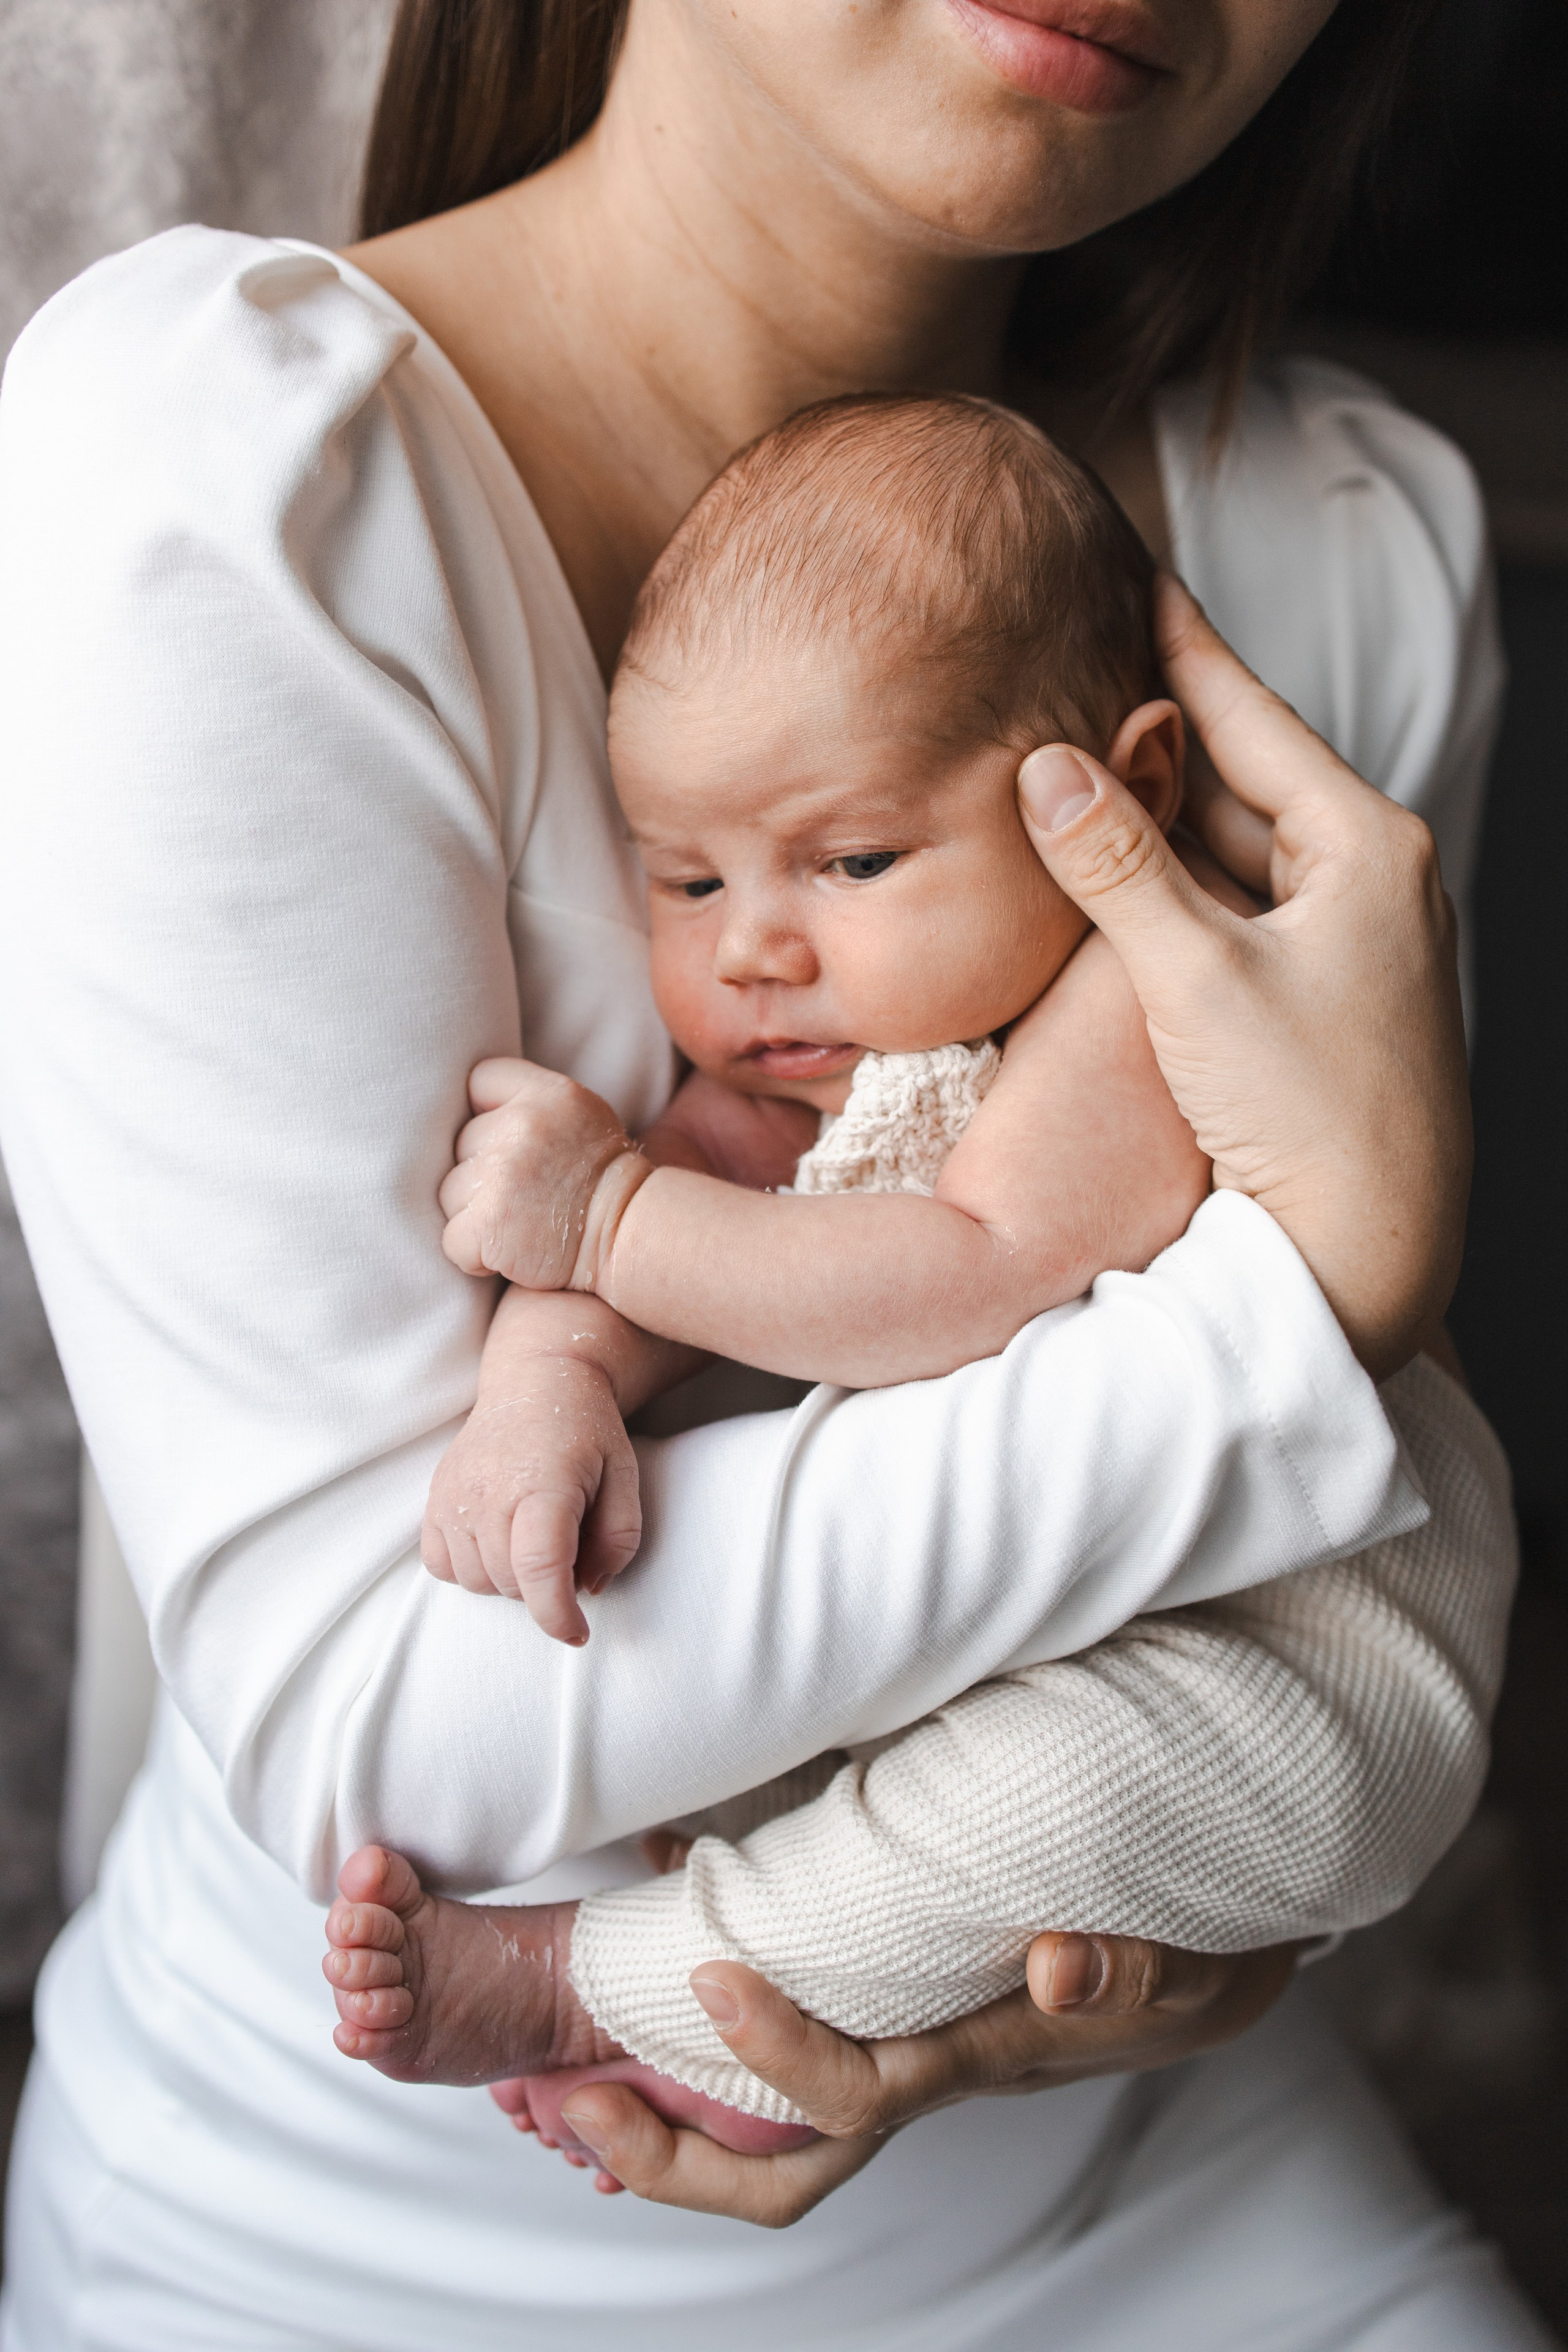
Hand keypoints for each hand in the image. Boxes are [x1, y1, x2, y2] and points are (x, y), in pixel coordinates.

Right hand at [421, 1354, 640, 1642]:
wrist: (536, 1380)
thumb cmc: (586, 1431)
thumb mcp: (624, 1478)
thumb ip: (617, 1540)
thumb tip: (587, 1589)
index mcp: (543, 1485)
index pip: (540, 1569)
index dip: (558, 1615)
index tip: (577, 1634)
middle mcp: (489, 1491)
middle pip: (511, 1584)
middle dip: (545, 1587)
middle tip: (567, 1546)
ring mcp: (453, 1495)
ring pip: (476, 1583)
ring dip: (509, 1579)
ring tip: (532, 1536)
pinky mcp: (433, 1498)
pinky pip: (442, 1566)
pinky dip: (470, 1568)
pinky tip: (497, 1539)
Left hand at [439, 1056, 651, 1288]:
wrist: (629, 1238)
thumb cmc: (603, 1185)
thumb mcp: (582, 1118)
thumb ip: (531, 1104)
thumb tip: (471, 1111)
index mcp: (548, 1094)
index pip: (480, 1080)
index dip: (484, 1112)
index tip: (506, 1141)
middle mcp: (522, 1126)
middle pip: (462, 1143)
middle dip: (483, 1172)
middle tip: (525, 1194)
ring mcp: (502, 1175)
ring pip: (451, 1192)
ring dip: (475, 1214)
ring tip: (520, 1223)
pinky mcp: (487, 1223)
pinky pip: (452, 1239)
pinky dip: (473, 1255)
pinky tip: (509, 1252)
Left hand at [548, 1932, 1293, 2224]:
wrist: (1207, 1966)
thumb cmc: (1181, 1953)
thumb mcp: (1173, 1959)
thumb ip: (1115, 1967)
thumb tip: (1051, 1960)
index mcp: (973, 2057)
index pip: (858, 2093)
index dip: (778, 2055)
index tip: (713, 1981)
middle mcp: (922, 2072)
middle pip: (787, 2166)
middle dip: (673, 2162)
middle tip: (572, 2106)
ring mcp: (903, 2055)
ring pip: (773, 2128)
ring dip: (672, 2117)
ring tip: (575, 2073)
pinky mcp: (894, 2015)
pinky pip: (784, 2047)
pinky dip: (711, 2030)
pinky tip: (663, 1931)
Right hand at [1015, 576, 1469, 1379]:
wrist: (1369, 1253)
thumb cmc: (1309, 1115)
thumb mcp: (1194, 978)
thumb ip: (1116, 867)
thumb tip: (1043, 767)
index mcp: (1366, 849)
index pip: (1253, 715)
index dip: (1182, 643)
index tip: (1134, 573)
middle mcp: (1370, 883)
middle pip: (1241, 778)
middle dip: (1154, 729)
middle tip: (1077, 662)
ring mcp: (1349, 943)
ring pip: (1232, 850)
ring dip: (1156, 816)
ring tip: (1076, 759)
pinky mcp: (1319, 999)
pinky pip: (1233, 911)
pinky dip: (1172, 889)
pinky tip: (1113, 881)